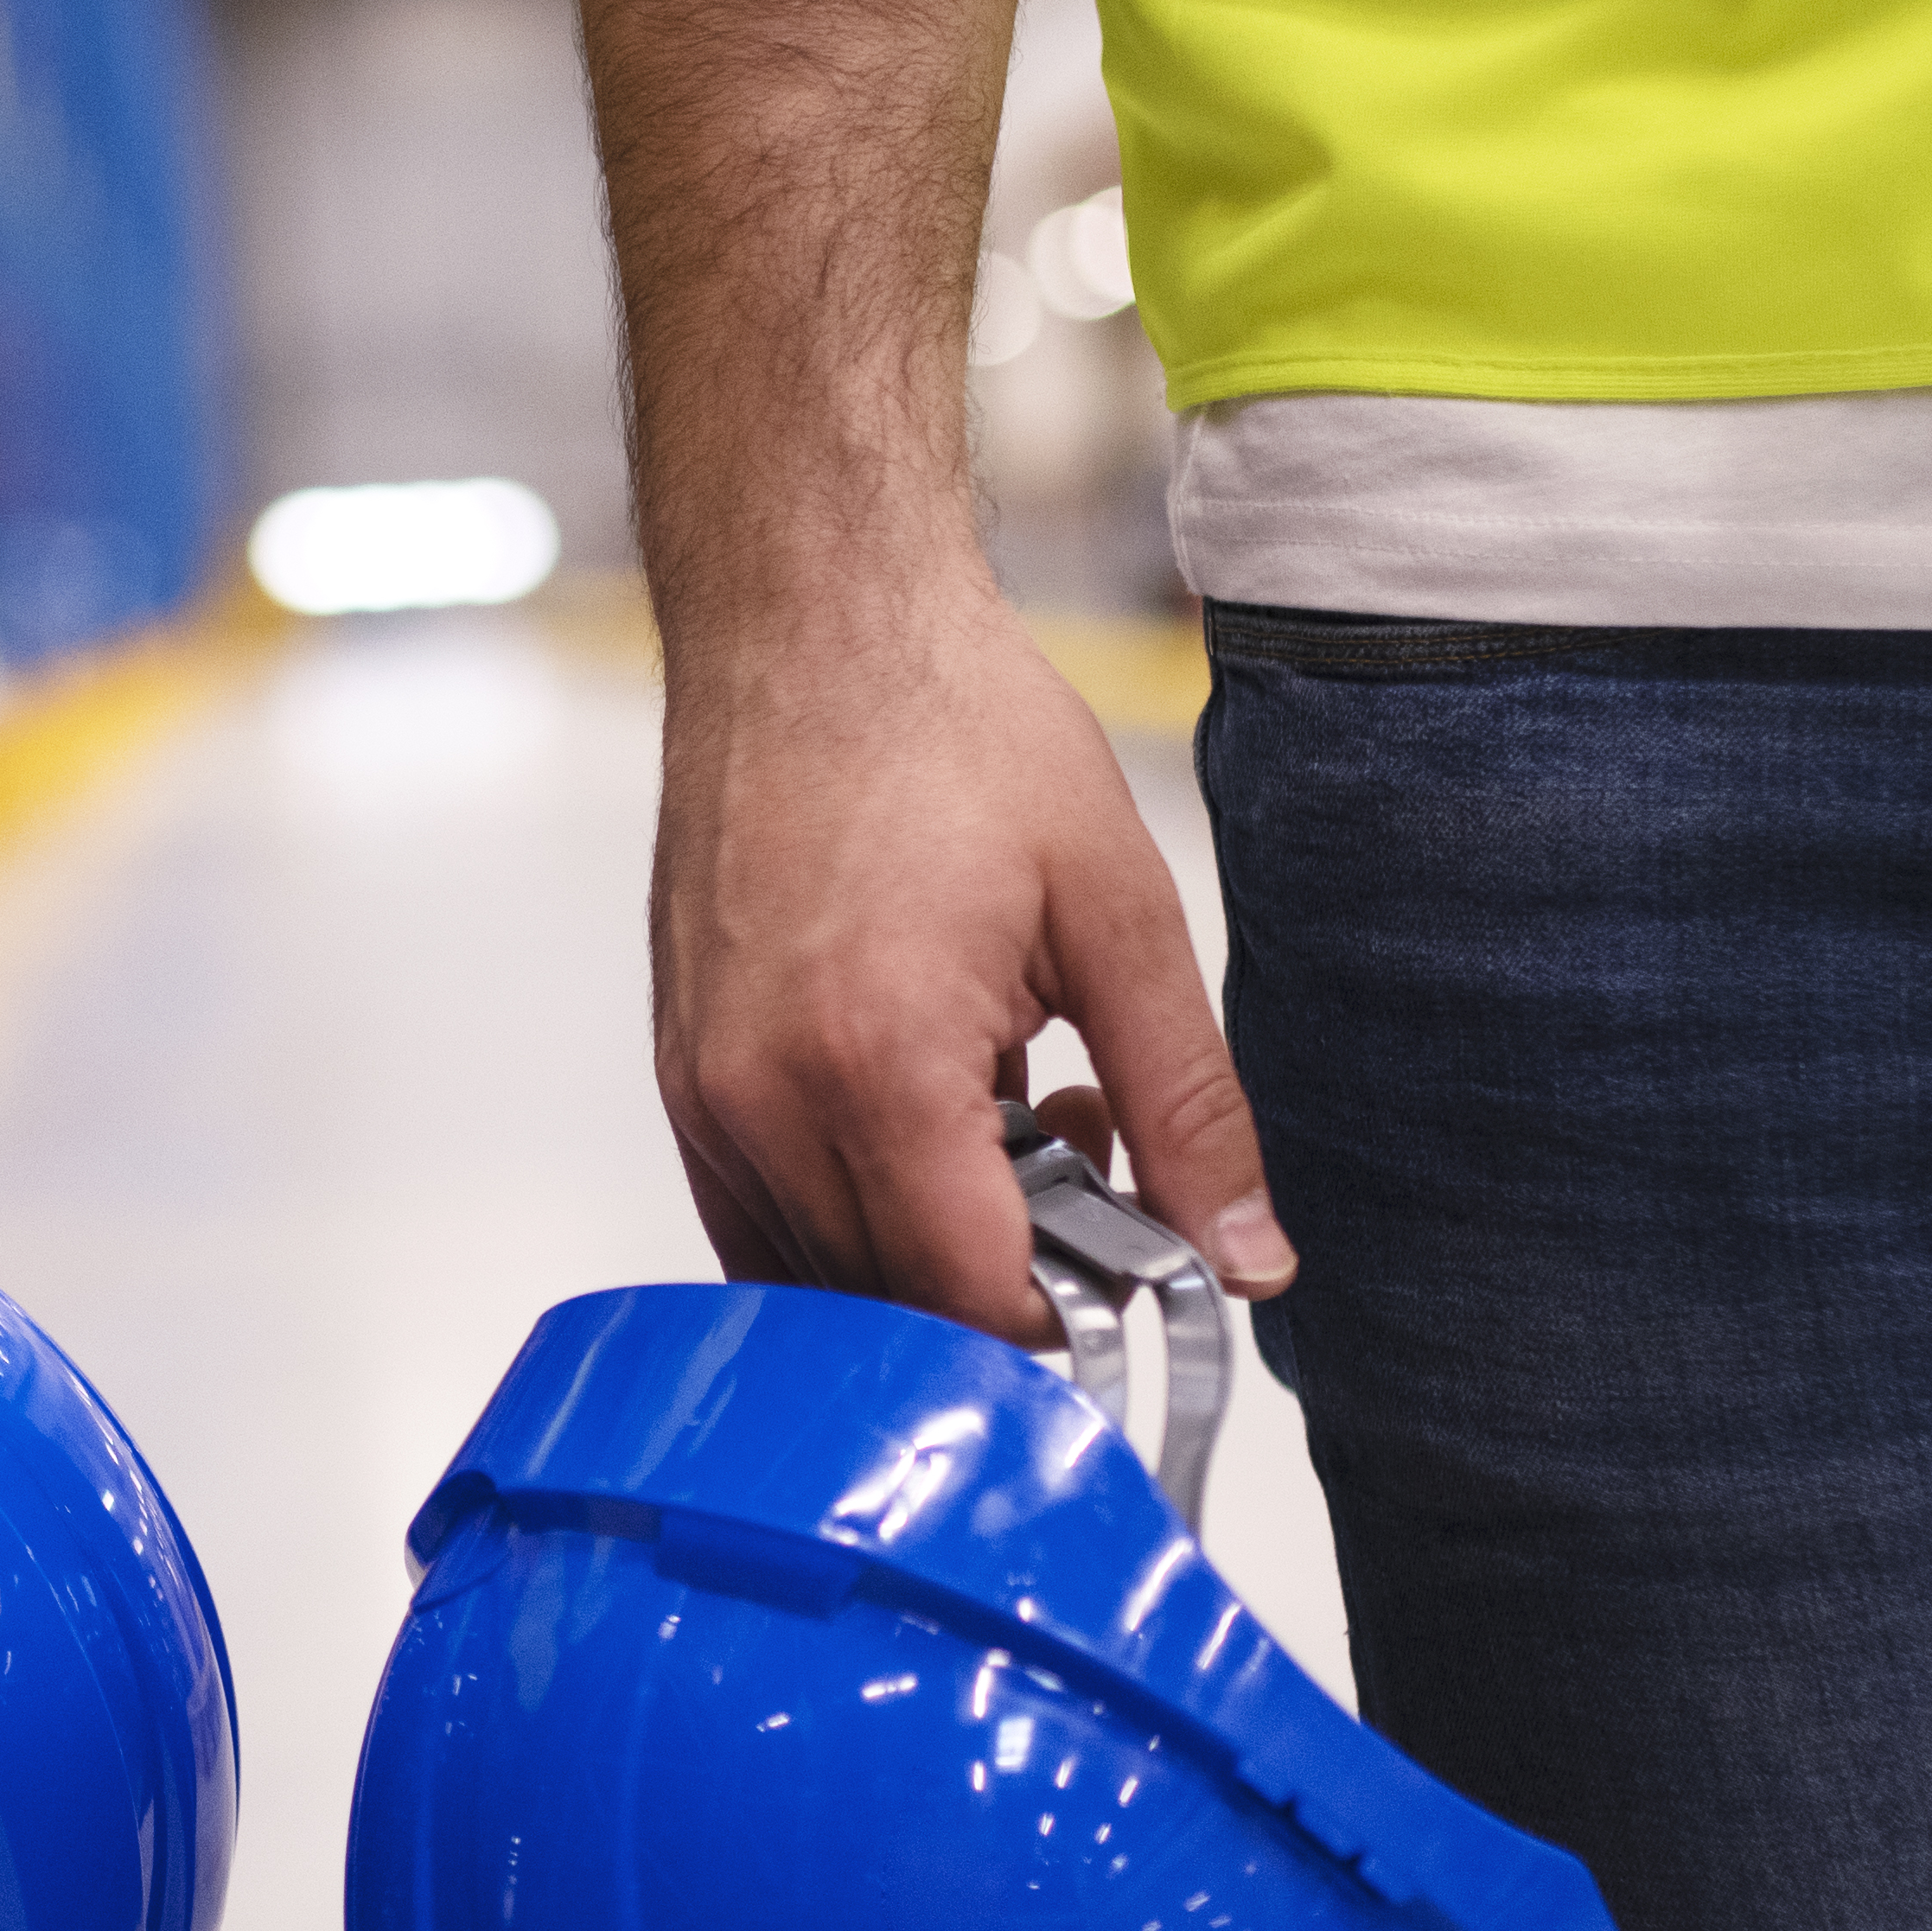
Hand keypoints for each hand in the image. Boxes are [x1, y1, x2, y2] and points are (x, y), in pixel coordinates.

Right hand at [650, 571, 1283, 1342]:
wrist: (810, 620)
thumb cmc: (952, 729)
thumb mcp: (1119, 912)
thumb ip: (1188, 1104)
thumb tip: (1248, 1259)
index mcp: (878, 1064)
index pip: (971, 1301)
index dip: (1072, 1311)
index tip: (1133, 1242)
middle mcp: (763, 1101)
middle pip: (897, 1311)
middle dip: (1011, 1274)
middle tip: (1083, 1137)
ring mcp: (706, 1096)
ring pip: (827, 1282)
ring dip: (932, 1246)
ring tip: (1004, 1104)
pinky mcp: (683, 1079)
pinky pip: (762, 1227)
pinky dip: (857, 1216)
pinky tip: (926, 1110)